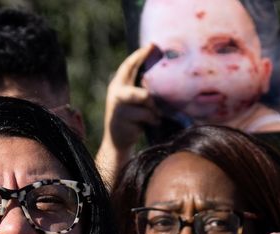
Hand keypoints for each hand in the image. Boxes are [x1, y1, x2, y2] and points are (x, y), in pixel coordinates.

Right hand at [96, 44, 159, 184]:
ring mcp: (119, 104)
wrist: (118, 142)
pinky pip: (147, 114)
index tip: (152, 44)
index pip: (128, 65)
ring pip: (145, 97)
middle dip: (142, 61)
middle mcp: (116, 92)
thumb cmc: (131, 120)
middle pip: (130, 72)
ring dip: (153, 106)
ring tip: (156, 114)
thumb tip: (163, 75)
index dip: (139, 54)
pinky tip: (153, 123)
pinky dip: (153, 119)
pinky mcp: (124, 117)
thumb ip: (141, 90)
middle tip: (155, 51)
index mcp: (118, 85)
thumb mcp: (134, 102)